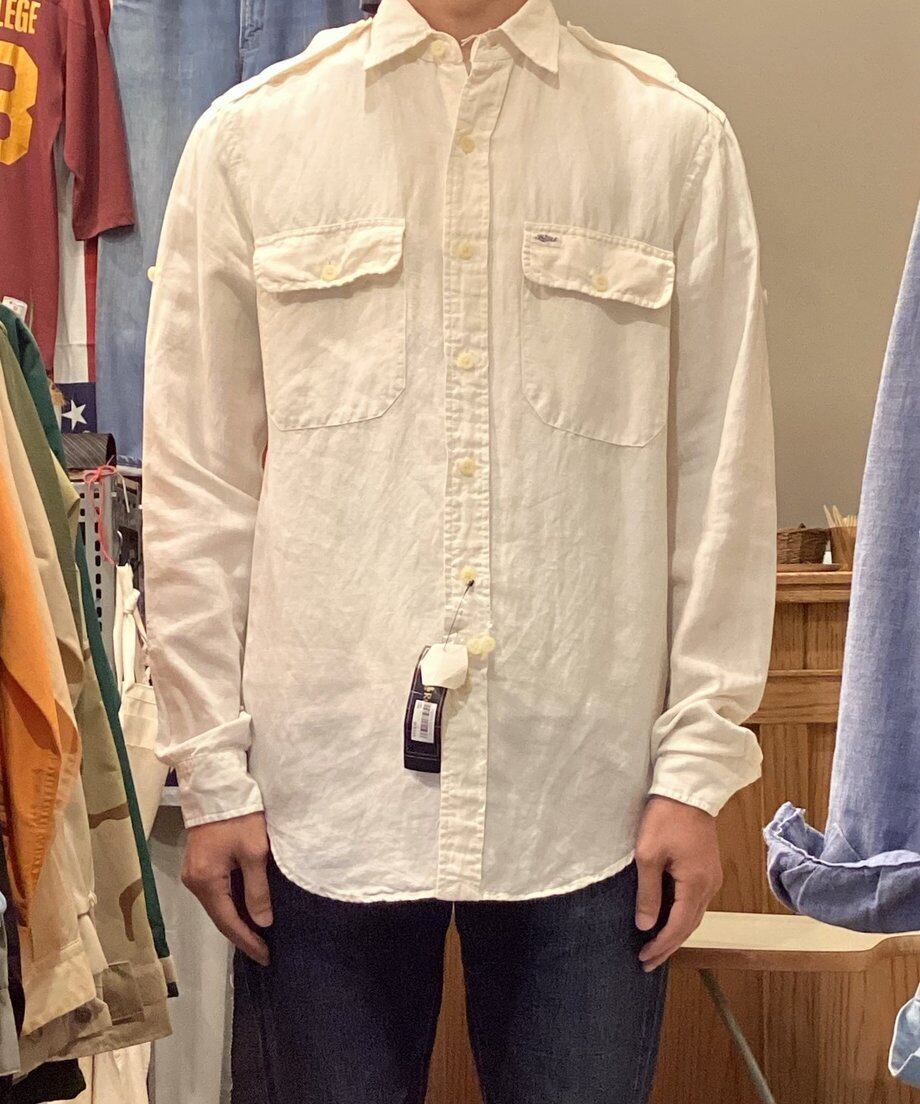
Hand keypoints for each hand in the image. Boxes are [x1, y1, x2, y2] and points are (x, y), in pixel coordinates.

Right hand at [182, 811, 272, 965]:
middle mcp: (194, 881)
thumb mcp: (254, 852)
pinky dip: (231, 904)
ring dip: (237, 920)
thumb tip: (263, 922)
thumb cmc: (239, 817)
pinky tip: (246, 910)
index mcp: (206, 881)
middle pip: (219, 917)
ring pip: (217, 905)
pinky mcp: (198, 864)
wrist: (217, 786)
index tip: (266, 956)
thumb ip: (257, 889)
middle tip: (265, 951)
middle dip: (242, 935)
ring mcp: (193, 873)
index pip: (228, 922)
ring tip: (259, 935)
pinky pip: (216, 893)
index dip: (248, 941)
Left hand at [634, 795, 721, 971]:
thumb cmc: (665, 818)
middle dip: (669, 945)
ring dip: (676, 932)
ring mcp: (711, 876)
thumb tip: (646, 925)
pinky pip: (696, 900)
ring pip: (695, 914)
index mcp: (695, 884)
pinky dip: (682, 915)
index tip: (644, 959)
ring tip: (656, 946)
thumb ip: (648, 893)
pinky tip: (668, 918)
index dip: (662, 946)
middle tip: (648, 961)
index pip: (679, 927)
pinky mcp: (708, 867)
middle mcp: (709, 885)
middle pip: (690, 925)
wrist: (688, 788)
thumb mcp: (648, 855)